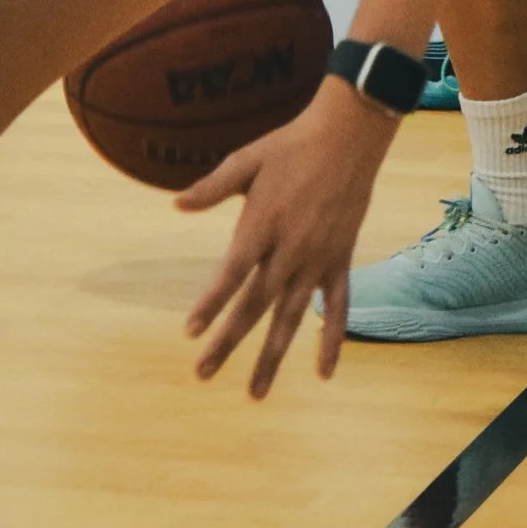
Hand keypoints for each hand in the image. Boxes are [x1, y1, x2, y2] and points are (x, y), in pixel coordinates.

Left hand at [177, 78, 393, 398]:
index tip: (190, 332)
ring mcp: (318, 258)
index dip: (211, 304)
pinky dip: (332, 340)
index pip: (231, 274)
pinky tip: (324, 373)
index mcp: (263, 223)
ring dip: (273, 356)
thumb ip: (212, 188)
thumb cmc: (292, 144)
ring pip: (292, 317)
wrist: (349, 134)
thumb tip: (177, 206)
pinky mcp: (340, 259)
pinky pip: (338, 306)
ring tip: (257, 394)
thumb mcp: (247, 159)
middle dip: (228, 341)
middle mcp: (290, 249)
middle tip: (202, 374)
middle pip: (255, 304)